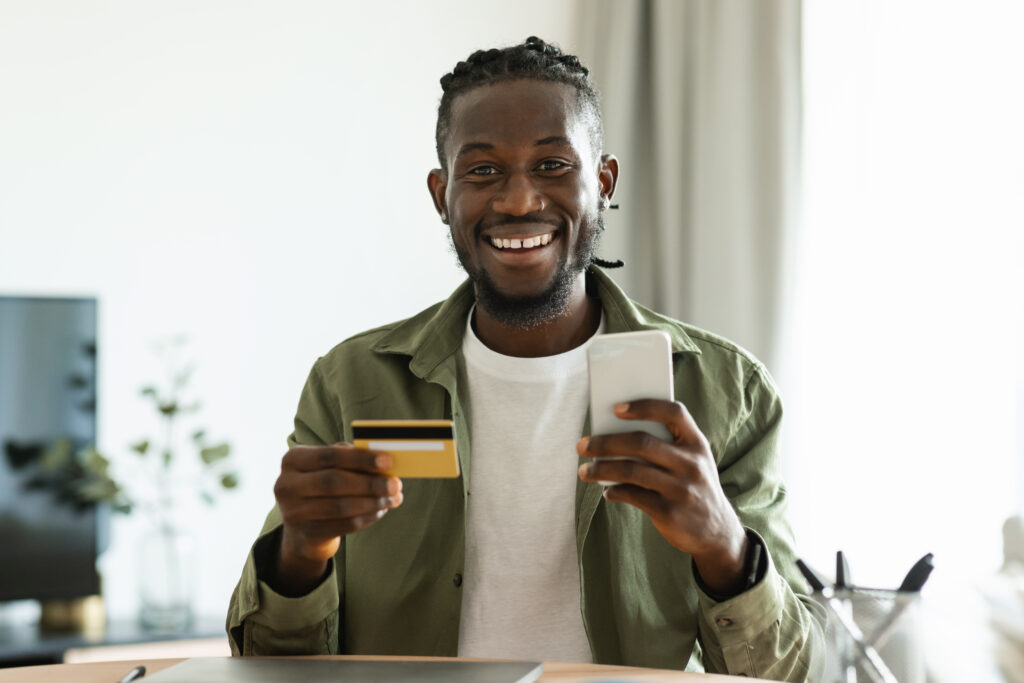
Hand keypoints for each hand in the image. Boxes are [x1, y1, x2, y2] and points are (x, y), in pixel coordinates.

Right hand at [269, 444, 402, 594]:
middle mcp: (286, 484)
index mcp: (292, 459)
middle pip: (334, 481)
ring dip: (373, 502)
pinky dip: (367, 517)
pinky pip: (344, 525)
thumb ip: (349, 459)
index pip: (329, 455)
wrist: (304, 528)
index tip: (388, 461)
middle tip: (395, 484)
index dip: (360, 458)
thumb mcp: (328, 468)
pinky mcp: (306, 534)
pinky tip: (380, 511)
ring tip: (394, 499)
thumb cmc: (323, 487)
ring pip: (341, 506)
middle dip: (369, 483)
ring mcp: (293, 512)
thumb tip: (383, 459)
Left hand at [577, 400, 748, 594]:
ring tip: (584, 470)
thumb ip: (666, 446)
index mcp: (697, 444)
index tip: (615, 408)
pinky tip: (607, 491)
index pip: (674, 413)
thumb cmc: (693, 486)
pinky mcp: (670, 512)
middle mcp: (692, 464)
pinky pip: (633, 496)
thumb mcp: (692, 462)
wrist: (717, 533)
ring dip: (601, 469)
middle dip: (606, 442)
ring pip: (631, 470)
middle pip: (642, 443)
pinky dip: (614, 492)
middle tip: (582, 445)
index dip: (644, 407)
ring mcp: (682, 489)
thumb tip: (613, 434)